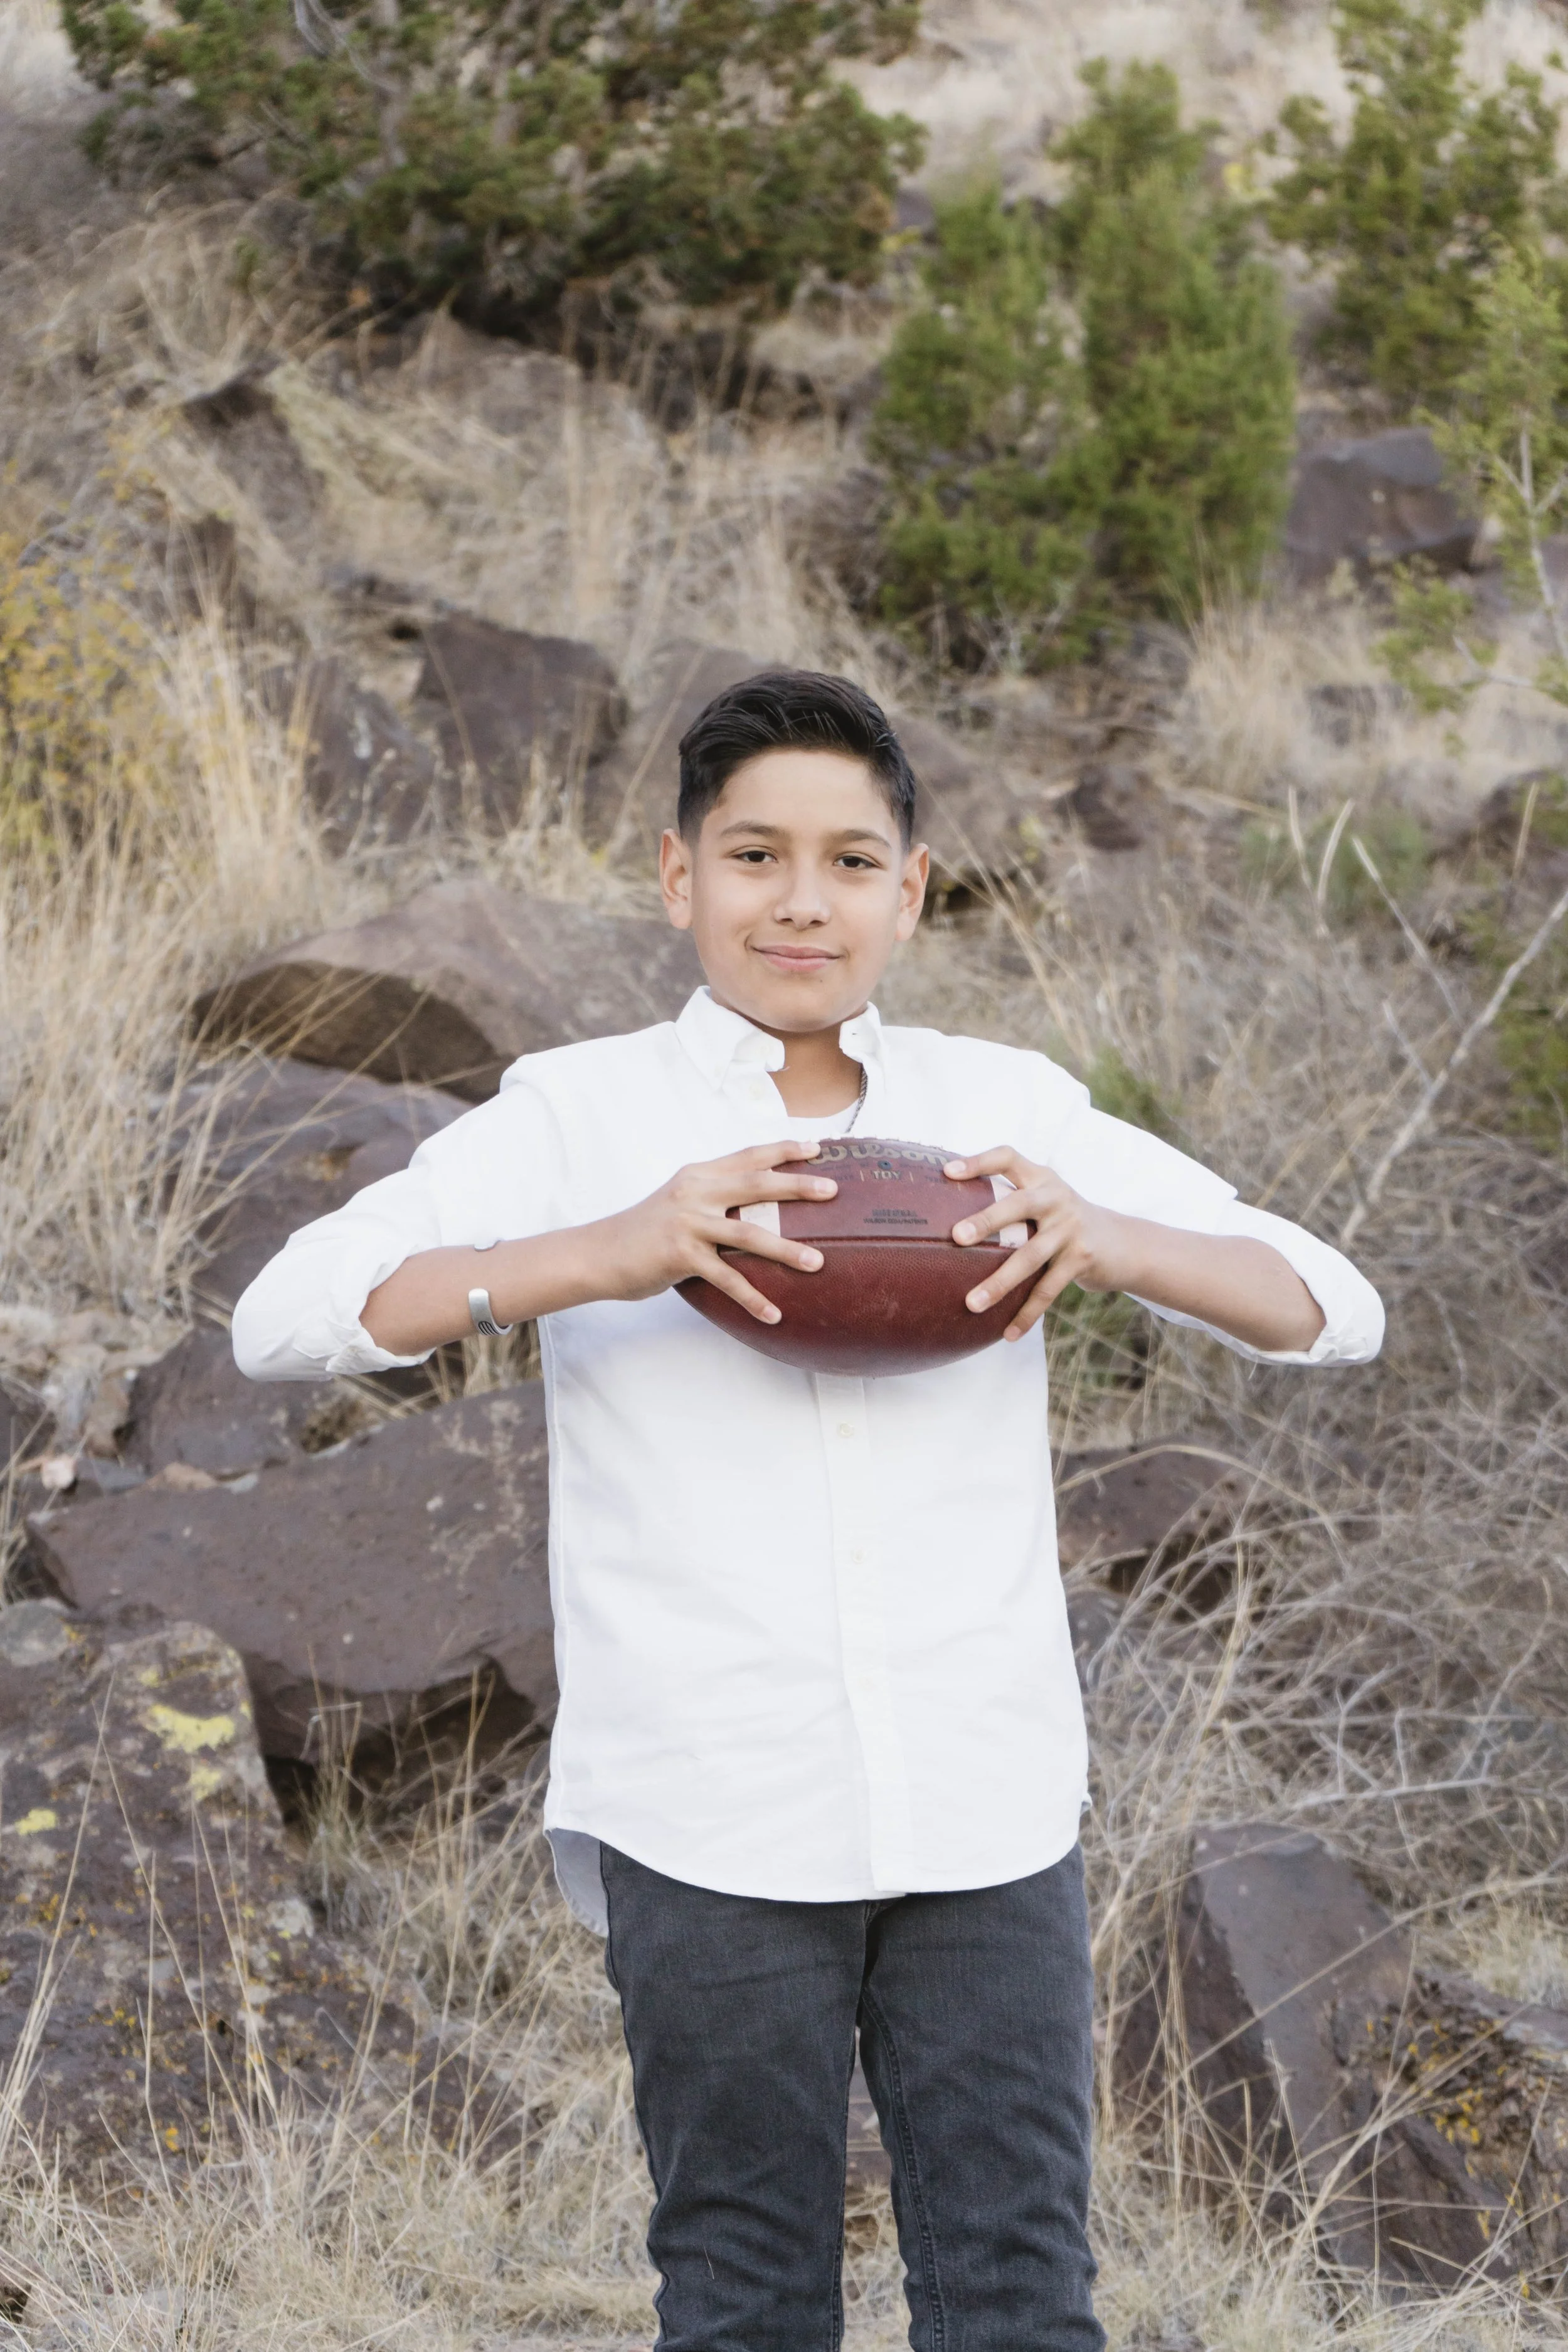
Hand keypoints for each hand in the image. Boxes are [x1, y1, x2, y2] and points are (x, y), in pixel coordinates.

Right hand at [601, 1142, 836, 1324]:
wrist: (599, 1253)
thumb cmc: (644, 1231)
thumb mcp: (678, 1202)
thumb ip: (711, 1197)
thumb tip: (753, 1207)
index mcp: (698, 1176)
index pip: (747, 1156)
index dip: (783, 1150)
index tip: (817, 1147)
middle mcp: (694, 1193)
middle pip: (755, 1185)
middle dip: (797, 1186)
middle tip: (832, 1190)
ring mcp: (687, 1224)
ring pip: (747, 1234)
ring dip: (786, 1250)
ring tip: (818, 1262)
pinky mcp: (680, 1256)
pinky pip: (726, 1279)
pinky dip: (752, 1298)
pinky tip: (774, 1314)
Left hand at [944, 1146, 1125, 1342]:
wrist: (1122, 1243)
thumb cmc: (1063, 1223)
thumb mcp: (1045, 1201)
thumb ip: (1011, 1202)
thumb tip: (948, 1223)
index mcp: (1040, 1178)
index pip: (1008, 1158)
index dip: (978, 1162)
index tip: (947, 1172)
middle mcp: (1057, 1197)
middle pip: (1018, 1205)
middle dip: (987, 1220)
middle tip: (957, 1237)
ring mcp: (1071, 1227)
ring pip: (1029, 1257)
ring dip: (999, 1283)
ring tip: (971, 1303)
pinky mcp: (1082, 1258)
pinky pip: (1048, 1290)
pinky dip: (1027, 1314)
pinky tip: (1007, 1334)